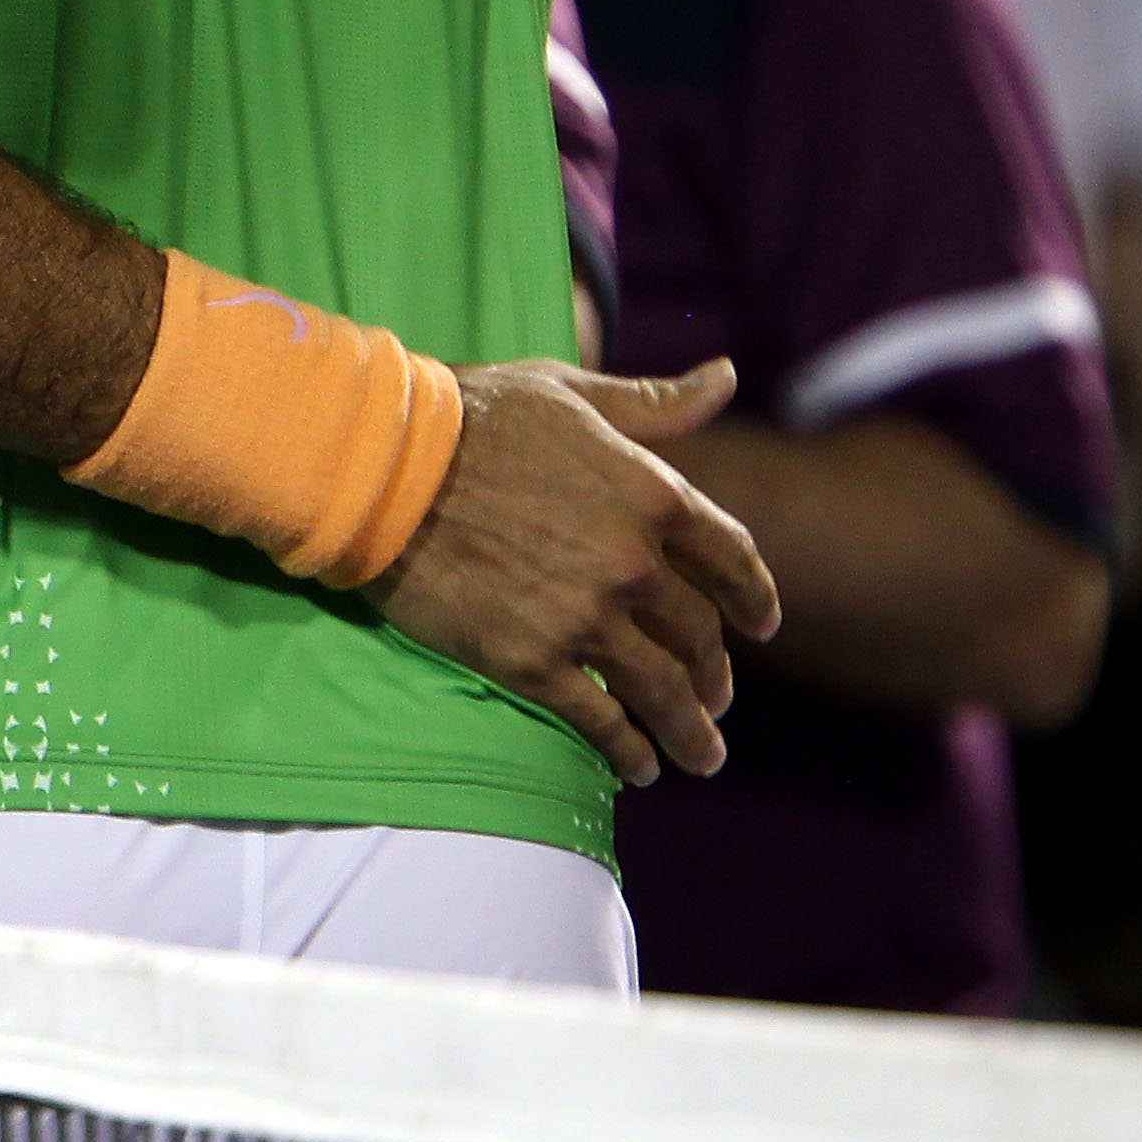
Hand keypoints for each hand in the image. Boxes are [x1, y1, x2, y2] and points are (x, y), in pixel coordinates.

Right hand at [367, 358, 782, 788]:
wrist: (382, 465)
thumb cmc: (472, 414)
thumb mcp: (569, 393)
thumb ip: (654, 402)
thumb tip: (727, 376)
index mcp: (653, 494)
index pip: (733, 560)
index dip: (754, 598)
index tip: (760, 627)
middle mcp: (633, 564)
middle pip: (700, 636)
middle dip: (716, 675)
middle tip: (717, 698)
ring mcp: (585, 618)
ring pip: (663, 692)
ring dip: (691, 730)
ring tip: (700, 754)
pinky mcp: (532, 661)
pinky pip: (600, 721)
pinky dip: (627, 750)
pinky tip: (638, 766)